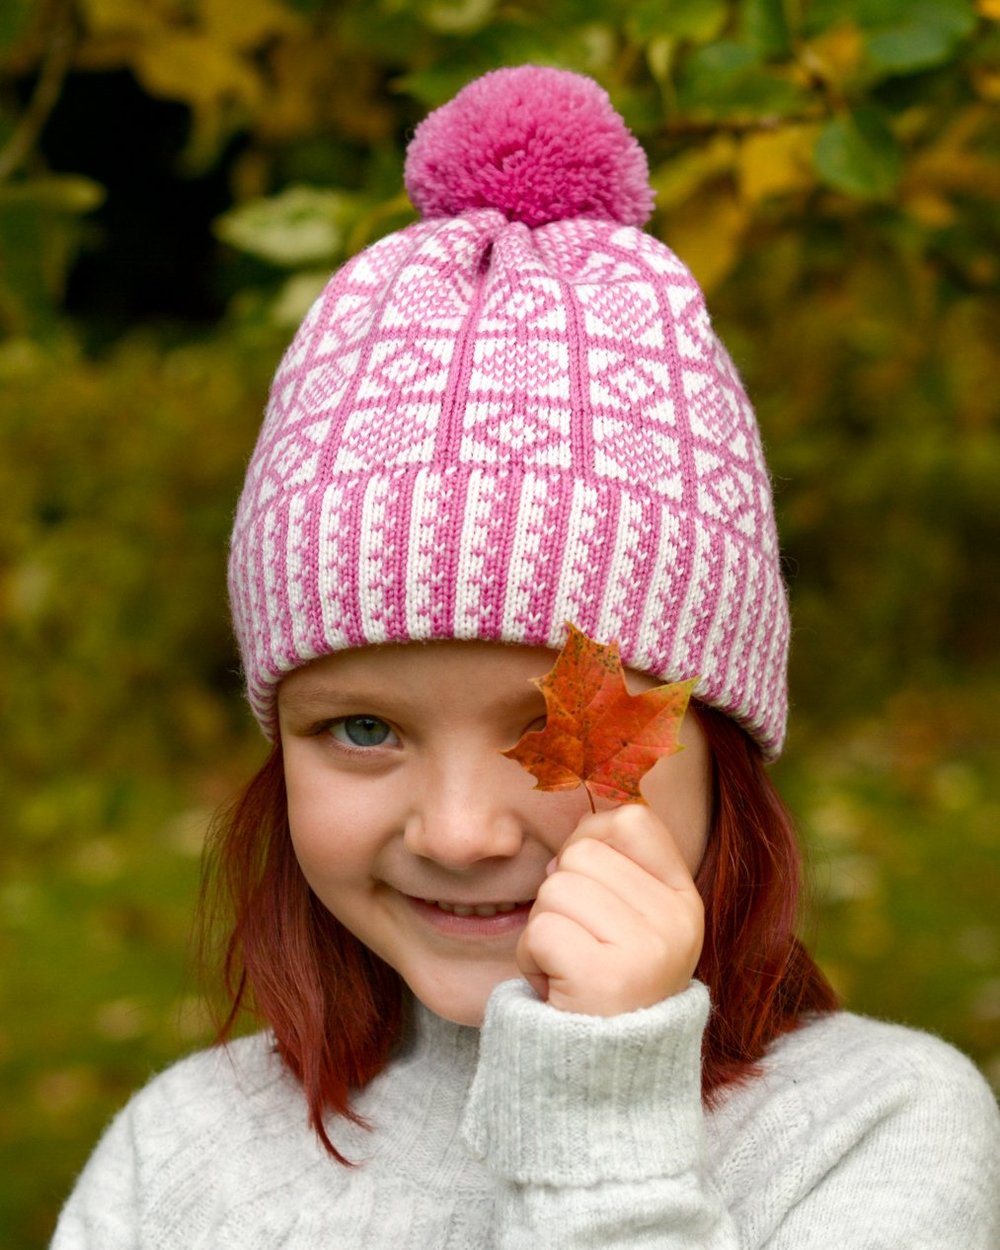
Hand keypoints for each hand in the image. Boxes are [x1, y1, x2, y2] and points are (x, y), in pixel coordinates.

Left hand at [515, 805, 704, 1015]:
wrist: (608, 1079)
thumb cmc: (608, 989)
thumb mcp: (632, 925)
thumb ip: (611, 874)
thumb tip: (561, 853)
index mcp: (685, 900)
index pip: (633, 821)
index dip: (593, 839)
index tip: (589, 883)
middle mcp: (676, 921)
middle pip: (582, 854)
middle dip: (560, 894)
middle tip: (578, 945)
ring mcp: (646, 950)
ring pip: (555, 889)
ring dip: (543, 929)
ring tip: (568, 969)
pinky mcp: (605, 978)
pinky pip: (540, 931)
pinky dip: (531, 959)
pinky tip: (556, 988)